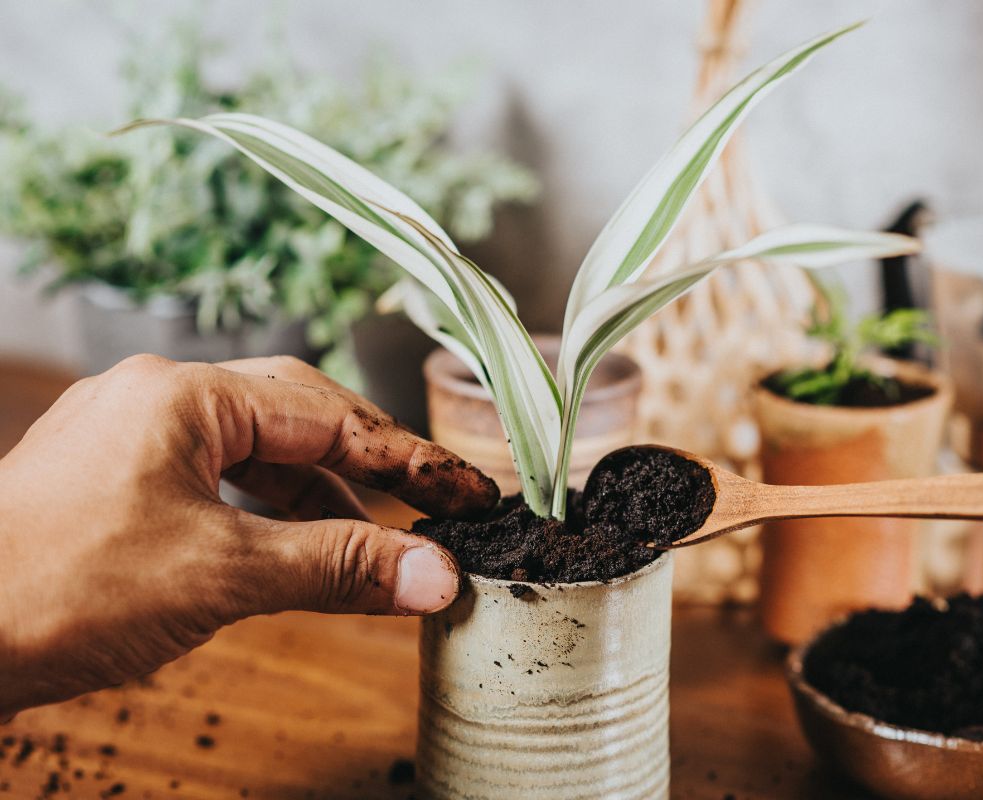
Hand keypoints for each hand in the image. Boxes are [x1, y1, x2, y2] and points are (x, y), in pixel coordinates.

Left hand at [0, 354, 497, 718]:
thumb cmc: (57, 591)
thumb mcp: (222, 575)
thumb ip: (338, 565)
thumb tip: (435, 576)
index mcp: (185, 395)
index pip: (329, 413)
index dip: (409, 458)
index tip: (469, 493)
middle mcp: (157, 398)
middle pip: (297, 417)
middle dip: (370, 464)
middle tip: (435, 505)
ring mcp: (130, 437)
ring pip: (255, 452)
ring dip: (320, 496)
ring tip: (376, 541)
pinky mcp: (113, 481)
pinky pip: (216, 482)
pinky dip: (268, 514)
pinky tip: (296, 548)